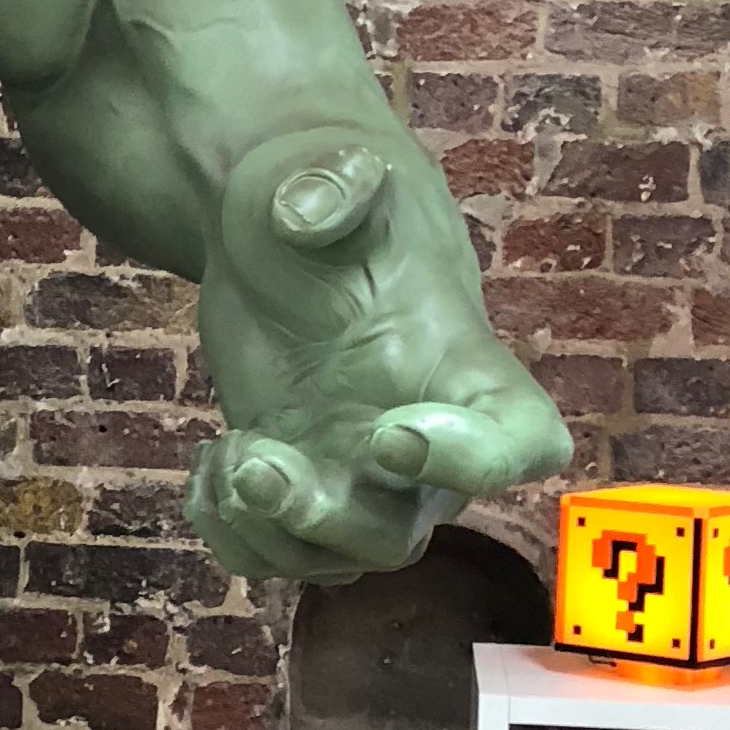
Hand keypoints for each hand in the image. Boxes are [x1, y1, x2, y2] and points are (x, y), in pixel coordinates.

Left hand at [187, 130, 569, 583]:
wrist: (271, 221)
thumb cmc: (317, 189)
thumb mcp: (319, 171)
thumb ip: (328, 185)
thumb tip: (308, 206)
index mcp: (457, 365)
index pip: (520, 443)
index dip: (477, 463)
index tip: (391, 437)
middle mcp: (418, 438)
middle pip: (400, 532)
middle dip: (327, 518)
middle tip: (261, 462)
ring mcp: (354, 470)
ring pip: (337, 557)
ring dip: (269, 534)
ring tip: (227, 455)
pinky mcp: (299, 482)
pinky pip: (277, 554)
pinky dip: (232, 533)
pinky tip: (209, 464)